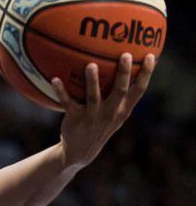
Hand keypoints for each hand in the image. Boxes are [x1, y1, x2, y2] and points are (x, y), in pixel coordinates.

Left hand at [52, 52, 154, 168]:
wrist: (81, 151)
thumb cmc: (100, 125)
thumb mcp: (116, 114)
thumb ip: (123, 96)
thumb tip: (128, 68)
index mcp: (123, 110)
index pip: (139, 90)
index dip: (146, 74)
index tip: (150, 56)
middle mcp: (110, 113)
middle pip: (120, 90)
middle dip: (123, 73)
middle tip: (125, 55)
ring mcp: (92, 116)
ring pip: (93, 96)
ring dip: (93, 81)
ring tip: (90, 65)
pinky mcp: (75, 119)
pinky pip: (67, 102)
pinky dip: (61, 91)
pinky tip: (55, 79)